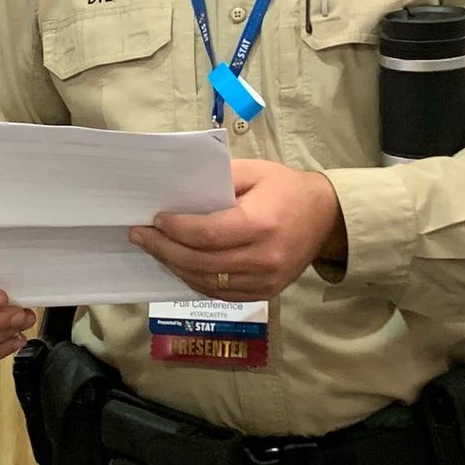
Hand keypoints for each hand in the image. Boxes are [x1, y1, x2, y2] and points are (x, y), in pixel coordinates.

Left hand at [129, 159, 345, 300]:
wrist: (326, 217)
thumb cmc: (285, 188)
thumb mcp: (253, 171)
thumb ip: (216, 180)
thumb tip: (177, 192)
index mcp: (260, 224)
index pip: (207, 234)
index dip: (176, 230)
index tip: (155, 219)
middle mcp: (262, 258)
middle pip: (201, 262)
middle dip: (164, 249)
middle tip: (139, 236)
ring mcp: (265, 281)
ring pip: (207, 282)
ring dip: (174, 266)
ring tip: (152, 249)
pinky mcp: (265, 293)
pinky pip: (220, 293)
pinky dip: (194, 280)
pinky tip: (177, 265)